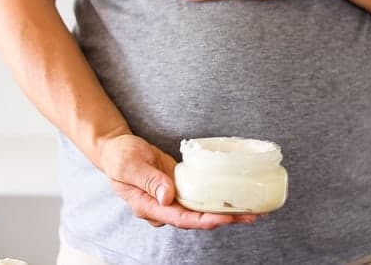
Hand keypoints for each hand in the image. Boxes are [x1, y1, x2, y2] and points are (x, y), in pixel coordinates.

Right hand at [99, 134, 257, 228]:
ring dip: (227, 211)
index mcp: (148, 206)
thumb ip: (148, 180)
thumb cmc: (119, 156)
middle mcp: (163, 208)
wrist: (116, 149)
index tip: (225, 218)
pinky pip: (201, 198)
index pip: (180, 219)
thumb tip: (168, 196)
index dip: (204, 220)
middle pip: (197, 219)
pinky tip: (237, 196)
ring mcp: (172, 200)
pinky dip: (218, 198)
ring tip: (254, 210)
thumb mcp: (129, 164)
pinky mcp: (179, 189)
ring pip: (202, 211)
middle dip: (224, 218)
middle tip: (251, 215)